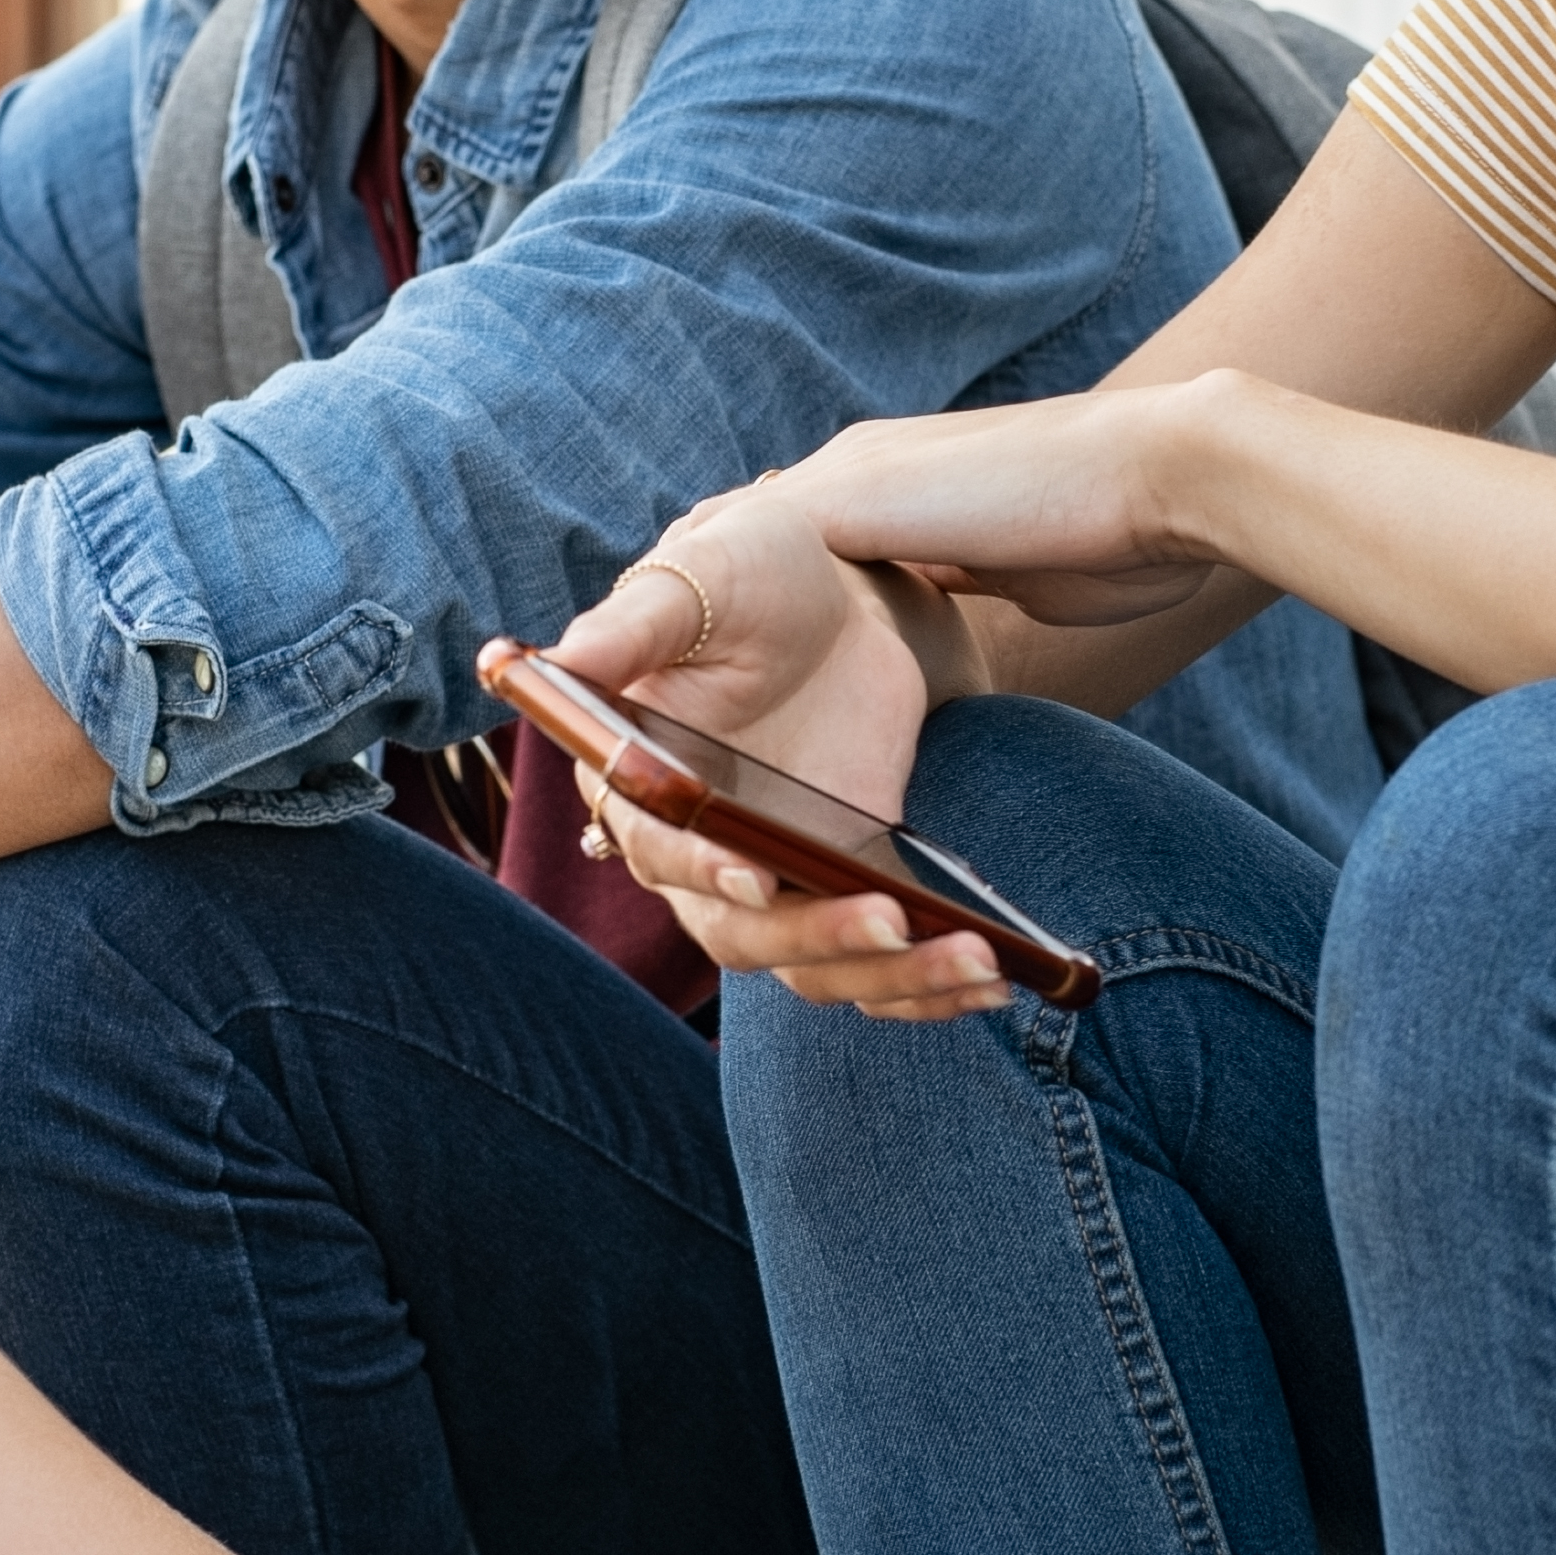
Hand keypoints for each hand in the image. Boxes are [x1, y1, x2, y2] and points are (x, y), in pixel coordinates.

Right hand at [550, 511, 1013, 1022]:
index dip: (702, 868)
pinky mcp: (844, 888)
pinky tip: (999, 981)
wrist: (840, 593)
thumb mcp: (700, 574)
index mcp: (635, 786)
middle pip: (746, 932)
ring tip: (979, 965)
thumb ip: (632, 624)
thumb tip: (555, 660)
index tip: (758, 872)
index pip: (660, 850)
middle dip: (822, 936)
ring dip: (896, 977)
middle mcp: (693, 855)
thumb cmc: (752, 569)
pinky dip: (931, 985)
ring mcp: (773, 883)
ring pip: (817, 965)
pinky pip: (877, 964)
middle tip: (897, 921)